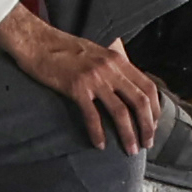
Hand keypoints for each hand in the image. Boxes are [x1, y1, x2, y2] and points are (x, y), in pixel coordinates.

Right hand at [0, 2, 163, 151]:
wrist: (36, 42)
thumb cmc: (63, 48)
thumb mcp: (96, 53)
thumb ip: (113, 68)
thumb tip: (126, 89)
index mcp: (118, 60)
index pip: (148, 87)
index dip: (155, 110)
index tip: (153, 126)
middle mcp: (110, 68)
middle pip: (140, 101)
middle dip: (147, 126)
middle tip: (147, 143)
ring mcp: (94, 78)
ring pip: (121, 111)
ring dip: (128, 134)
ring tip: (130, 149)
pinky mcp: (76, 88)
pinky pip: (93, 116)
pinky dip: (98, 133)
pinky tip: (100, 144)